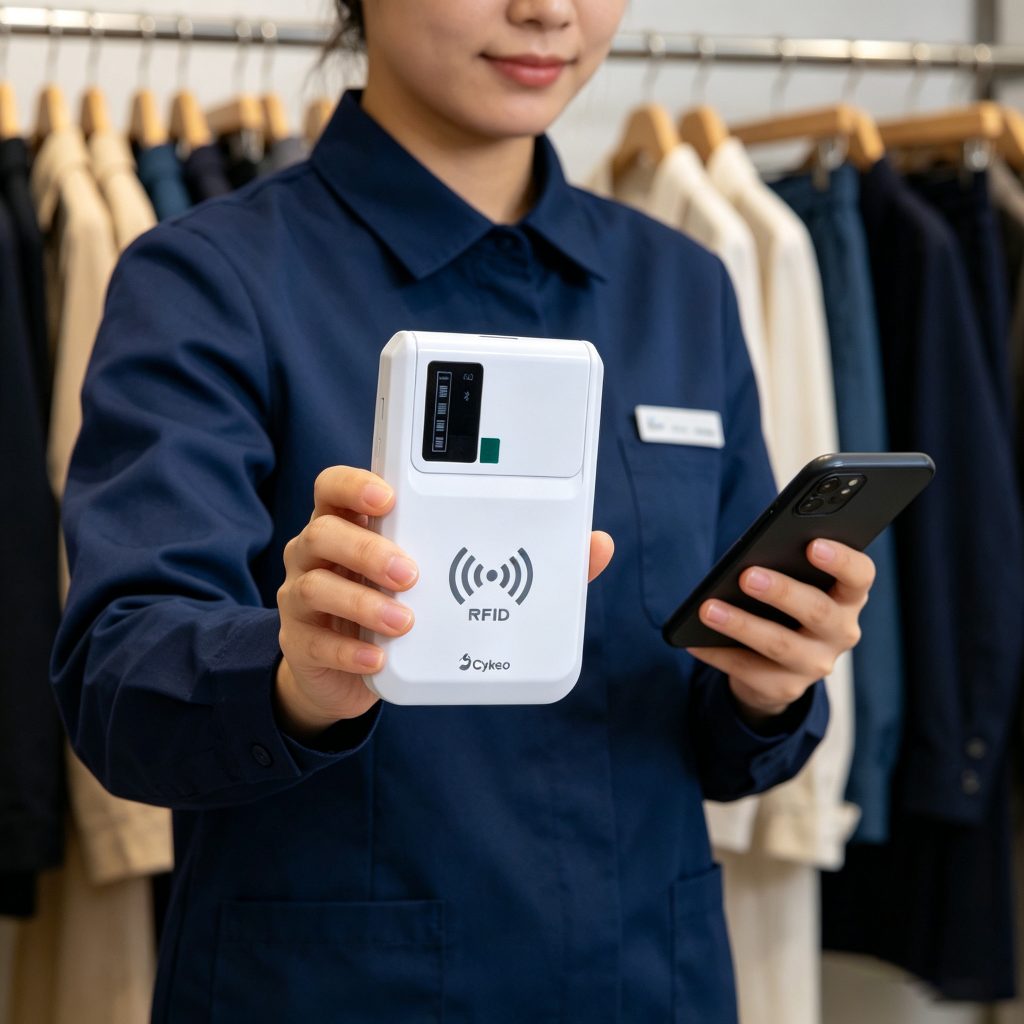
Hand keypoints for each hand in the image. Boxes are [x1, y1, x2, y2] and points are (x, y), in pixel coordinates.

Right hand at [275, 466, 614, 742]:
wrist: (347, 668)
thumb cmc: (406, 603)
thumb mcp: (452, 578)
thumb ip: (522, 561)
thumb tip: (595, 547)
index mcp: (357, 524)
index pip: (337, 487)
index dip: (358, 485)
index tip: (390, 497)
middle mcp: (323, 551)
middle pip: (325, 532)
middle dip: (367, 549)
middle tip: (411, 572)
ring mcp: (306, 595)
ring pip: (316, 584)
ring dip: (363, 603)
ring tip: (405, 621)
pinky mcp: (303, 640)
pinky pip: (316, 640)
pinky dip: (350, 650)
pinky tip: (379, 658)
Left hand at [686, 539, 874, 726]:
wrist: (778, 666)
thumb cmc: (784, 605)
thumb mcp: (794, 584)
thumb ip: (785, 566)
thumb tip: (748, 559)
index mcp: (848, 597)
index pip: (859, 575)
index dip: (841, 560)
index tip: (813, 544)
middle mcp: (841, 632)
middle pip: (817, 610)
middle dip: (781, 592)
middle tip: (747, 575)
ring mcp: (816, 664)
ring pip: (780, 644)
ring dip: (741, 625)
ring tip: (708, 609)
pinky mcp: (786, 688)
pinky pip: (748, 669)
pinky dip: (717, 653)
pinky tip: (694, 640)